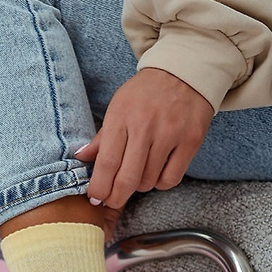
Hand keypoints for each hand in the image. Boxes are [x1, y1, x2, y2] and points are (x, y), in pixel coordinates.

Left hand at [75, 68, 214, 210]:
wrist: (184, 71)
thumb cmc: (145, 93)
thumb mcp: (118, 107)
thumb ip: (101, 136)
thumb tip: (80, 158)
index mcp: (122, 116)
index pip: (106, 162)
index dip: (99, 187)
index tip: (95, 198)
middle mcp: (146, 126)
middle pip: (127, 178)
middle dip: (116, 197)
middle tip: (112, 200)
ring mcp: (170, 134)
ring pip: (148, 181)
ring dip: (139, 186)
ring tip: (137, 175)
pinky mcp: (191, 141)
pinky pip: (171, 179)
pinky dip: (161, 183)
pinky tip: (157, 173)